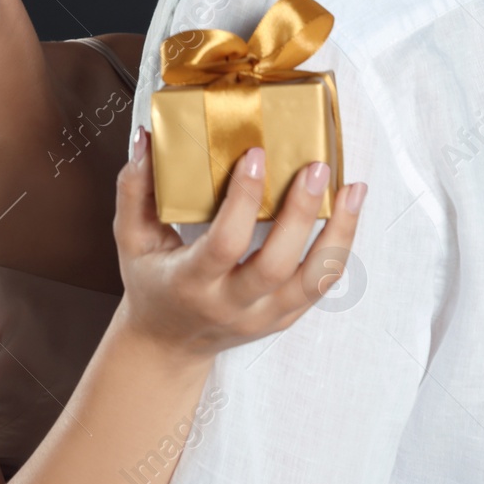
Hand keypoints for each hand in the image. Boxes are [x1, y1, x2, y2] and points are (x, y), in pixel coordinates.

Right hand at [114, 127, 366, 358]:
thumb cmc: (150, 283)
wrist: (167, 343)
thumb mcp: (131, 239)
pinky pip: (321, 284)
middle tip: (314, 167)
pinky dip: (340, 247)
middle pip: (276, 264)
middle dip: (300, 213)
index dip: (243, 200)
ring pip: (314, 280)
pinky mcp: (285, 317)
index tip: (256, 156)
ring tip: (352, 190)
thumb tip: (146, 140)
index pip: (224, 244)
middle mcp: (230, 305)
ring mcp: (263, 316)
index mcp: (190, 283)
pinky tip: (348, 212)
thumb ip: (134, 189)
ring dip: (339, 233)